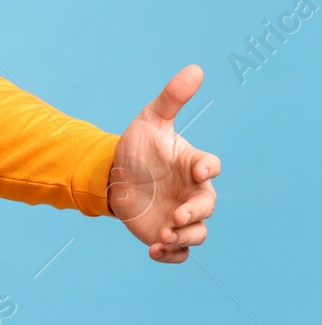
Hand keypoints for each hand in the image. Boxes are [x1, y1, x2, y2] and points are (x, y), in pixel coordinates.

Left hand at [108, 64, 220, 262]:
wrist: (113, 175)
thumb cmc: (138, 147)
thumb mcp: (150, 120)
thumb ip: (172, 98)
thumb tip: (195, 69)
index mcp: (192, 165)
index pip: (210, 167)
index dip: (207, 169)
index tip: (197, 170)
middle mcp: (192, 192)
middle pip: (208, 206)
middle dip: (195, 212)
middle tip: (175, 215)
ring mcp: (181, 214)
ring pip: (197, 233)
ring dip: (184, 237)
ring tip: (162, 236)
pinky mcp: (167, 233)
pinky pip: (179, 252)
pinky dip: (171, 255)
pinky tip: (153, 251)